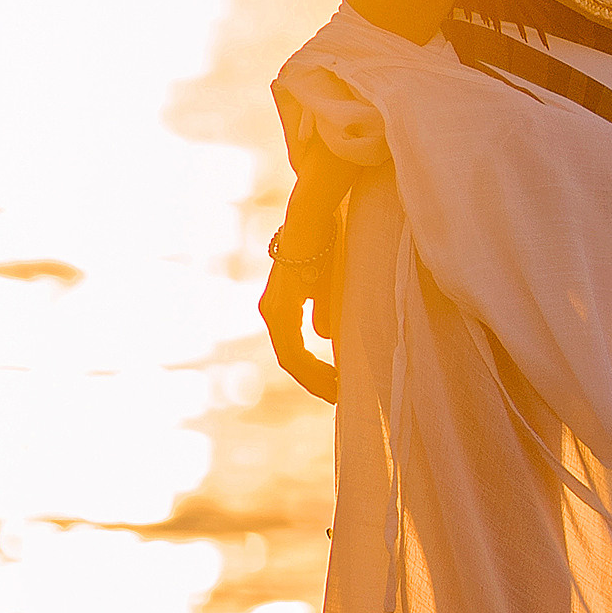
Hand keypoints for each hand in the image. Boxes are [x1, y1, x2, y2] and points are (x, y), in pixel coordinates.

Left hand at [260, 212, 338, 404]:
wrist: (315, 213)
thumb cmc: (325, 240)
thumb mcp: (330, 283)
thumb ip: (326, 309)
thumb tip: (325, 335)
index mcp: (283, 305)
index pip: (294, 349)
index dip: (314, 371)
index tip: (337, 387)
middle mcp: (272, 310)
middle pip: (290, 359)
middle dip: (315, 381)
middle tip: (339, 398)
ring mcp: (273, 308)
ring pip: (289, 357)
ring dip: (313, 378)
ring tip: (337, 392)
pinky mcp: (280, 306)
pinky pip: (291, 348)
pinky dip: (310, 366)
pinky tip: (329, 375)